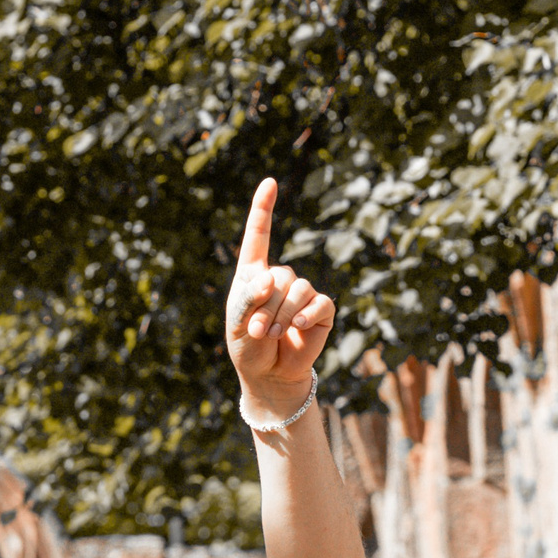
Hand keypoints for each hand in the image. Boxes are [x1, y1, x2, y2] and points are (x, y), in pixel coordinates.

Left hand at [223, 179, 333, 419]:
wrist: (269, 375)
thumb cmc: (248, 347)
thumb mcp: (236, 323)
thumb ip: (246, 298)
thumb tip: (270, 278)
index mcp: (255, 274)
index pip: (259, 237)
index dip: (263, 209)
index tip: (270, 182)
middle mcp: (280, 278)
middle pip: (278, 276)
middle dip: (265, 307)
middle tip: (257, 331)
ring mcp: (302, 293)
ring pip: (297, 290)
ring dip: (281, 316)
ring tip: (271, 334)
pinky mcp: (321, 310)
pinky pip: (318, 304)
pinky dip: (305, 316)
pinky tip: (297, 328)